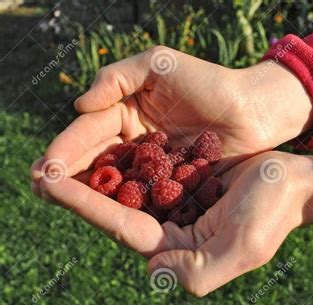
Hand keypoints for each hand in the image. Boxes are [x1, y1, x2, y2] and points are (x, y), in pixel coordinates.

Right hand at [31, 45, 312, 190]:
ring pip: (115, 179)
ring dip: (88, 191)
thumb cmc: (210, 82)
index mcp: (128, 110)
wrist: (254, 109)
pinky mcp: (173, 183)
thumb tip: (79, 105)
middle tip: (41, 187)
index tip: (46, 165)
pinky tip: (104, 213)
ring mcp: (154, 164)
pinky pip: (143, 193)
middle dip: (68, 172)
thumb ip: (118, 78)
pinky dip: (122, 203)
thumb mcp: (160, 66)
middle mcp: (136, 139)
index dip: (66, 146)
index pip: (90, 130)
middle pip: (96, 158)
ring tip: (61, 202)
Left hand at [36, 151, 312, 294]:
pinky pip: (144, 171)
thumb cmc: (271, 214)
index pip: (120, 225)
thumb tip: (153, 268)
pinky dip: (119, 159)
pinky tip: (97, 144)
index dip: (82, 204)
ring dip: (90, 174)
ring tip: (54, 156)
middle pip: (112, 210)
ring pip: (123, 189)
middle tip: (37, 169)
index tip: (48, 180)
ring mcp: (173, 206)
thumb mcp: (241, 249)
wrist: (292, 184)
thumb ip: (198, 273)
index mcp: (175, 249)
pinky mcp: (181, 184)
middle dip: (75, 191)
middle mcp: (168, 230)